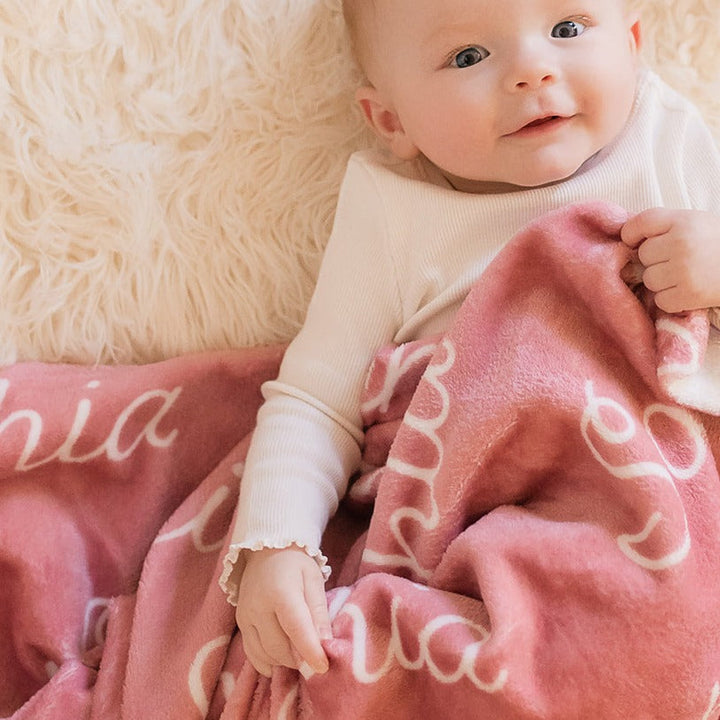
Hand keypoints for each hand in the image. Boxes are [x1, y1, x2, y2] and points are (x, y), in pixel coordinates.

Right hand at [235, 546, 331, 676]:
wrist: (265, 550)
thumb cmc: (295, 564)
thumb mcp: (314, 580)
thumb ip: (319, 612)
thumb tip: (325, 644)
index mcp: (280, 591)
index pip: (296, 628)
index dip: (310, 651)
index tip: (323, 667)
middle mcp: (258, 606)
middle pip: (279, 647)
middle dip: (299, 659)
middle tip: (314, 657)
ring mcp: (245, 616)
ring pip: (265, 655)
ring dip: (285, 661)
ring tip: (300, 653)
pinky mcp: (240, 624)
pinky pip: (252, 654)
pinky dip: (268, 662)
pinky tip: (281, 658)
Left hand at [620, 208, 719, 312]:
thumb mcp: (698, 223)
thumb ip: (667, 226)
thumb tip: (628, 239)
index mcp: (684, 221)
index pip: (642, 222)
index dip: (632, 233)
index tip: (634, 241)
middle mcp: (681, 243)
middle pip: (643, 255)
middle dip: (655, 260)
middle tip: (678, 261)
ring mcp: (684, 270)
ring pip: (650, 279)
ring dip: (662, 282)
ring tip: (685, 276)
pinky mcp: (689, 294)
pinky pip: (661, 300)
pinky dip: (672, 300)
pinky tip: (689, 290)